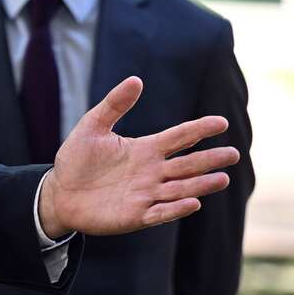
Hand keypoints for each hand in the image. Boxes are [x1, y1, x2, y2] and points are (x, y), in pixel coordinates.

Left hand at [38, 76, 238, 237]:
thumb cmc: (77, 159)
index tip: (221, 122)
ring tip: (222, 178)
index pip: (179, 137)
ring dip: (201, 185)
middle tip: (233, 153)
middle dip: (209, 160)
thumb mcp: (93, 125)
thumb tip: (136, 79)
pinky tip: (193, 202)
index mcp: (145, 149)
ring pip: (180, 189)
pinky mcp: (136, 216)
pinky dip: (176, 208)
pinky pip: (160, 212)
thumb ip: (115, 104)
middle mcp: (151, 172)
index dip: (199, 130)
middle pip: (187, 165)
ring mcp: (146, 195)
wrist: (60, 192)